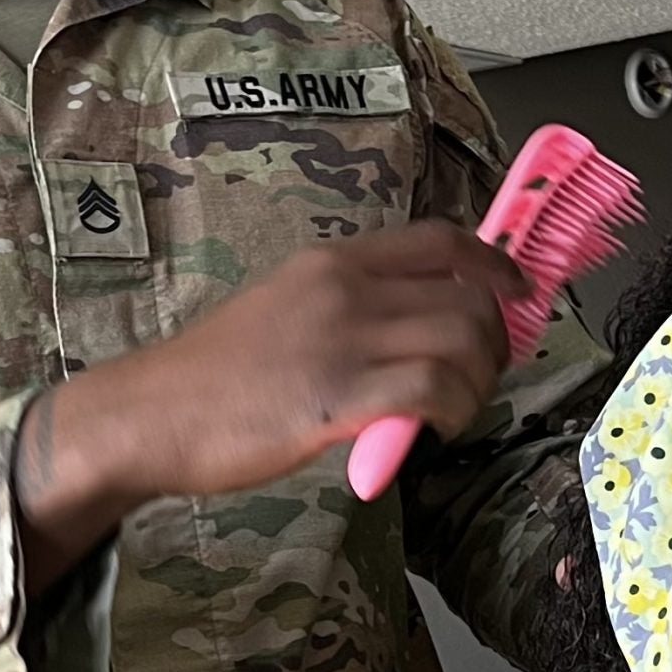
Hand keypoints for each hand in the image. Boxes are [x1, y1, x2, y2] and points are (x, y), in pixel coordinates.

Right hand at [14, 221, 524, 578]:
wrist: (152, 415)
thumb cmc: (213, 376)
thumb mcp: (284, 311)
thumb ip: (350, 311)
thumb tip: (417, 330)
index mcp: (332, 262)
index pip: (441, 242)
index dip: (496, 264)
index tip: (520, 292)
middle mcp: (344, 289)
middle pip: (467, 298)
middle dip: (495, 342)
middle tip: (482, 377)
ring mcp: (343, 340)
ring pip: (461, 344)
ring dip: (477, 384)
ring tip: (454, 410)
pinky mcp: (339, 397)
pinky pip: (433, 392)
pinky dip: (452, 411)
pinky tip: (434, 429)